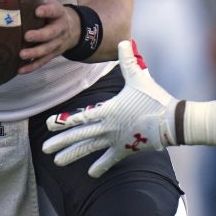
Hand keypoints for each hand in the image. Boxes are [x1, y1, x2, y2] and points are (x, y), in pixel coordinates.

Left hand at [17, 0, 76, 74]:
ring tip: (21, 55)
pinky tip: (20, 70)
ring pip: (47, 50)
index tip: (37, 10)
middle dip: (40, 36)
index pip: (54, 11)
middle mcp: (60, 29)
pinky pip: (42, 62)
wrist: (75, 29)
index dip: (47, 10)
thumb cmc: (54, 13)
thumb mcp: (50, 1)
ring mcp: (57, 44)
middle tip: (27, 36)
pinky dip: (32, 67)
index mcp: (59, 14)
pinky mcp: (52, 54)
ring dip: (35, 53)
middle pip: (52, 33)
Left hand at [43, 40, 178, 177]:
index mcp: (107, 110)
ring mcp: (115, 140)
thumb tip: (124, 40)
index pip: (80, 117)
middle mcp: (107, 127)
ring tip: (57, 162)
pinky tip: (91, 174)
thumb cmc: (154, 97)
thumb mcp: (139, 77)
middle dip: (60, 142)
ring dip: (72, 155)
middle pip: (79, 136)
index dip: (63, 121)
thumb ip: (128, 60)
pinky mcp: (126, 149)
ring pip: (89, 149)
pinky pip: (109, 159)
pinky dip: (100, 166)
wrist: (171, 121)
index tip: (48, 124)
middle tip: (44, 148)